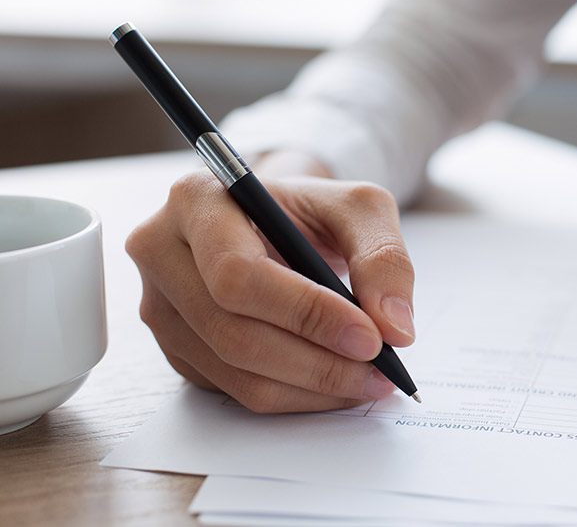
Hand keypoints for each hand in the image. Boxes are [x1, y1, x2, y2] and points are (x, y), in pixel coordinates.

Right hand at [127, 164, 415, 411]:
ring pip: (235, 371)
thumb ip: (383, 256)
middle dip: (317, 362)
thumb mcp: (359, 209)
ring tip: (370, 381)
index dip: (306, 314)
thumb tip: (394, 328)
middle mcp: (162, 252)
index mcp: (196, 200)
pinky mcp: (178, 347)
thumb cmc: (311, 211)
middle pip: (232, 332)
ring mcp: (161, 305)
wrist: (278, 224)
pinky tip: (335, 384)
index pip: (238, 274)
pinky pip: (234, 390)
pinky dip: (295, 396)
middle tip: (380, 370)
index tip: (370, 337)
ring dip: (311, 388)